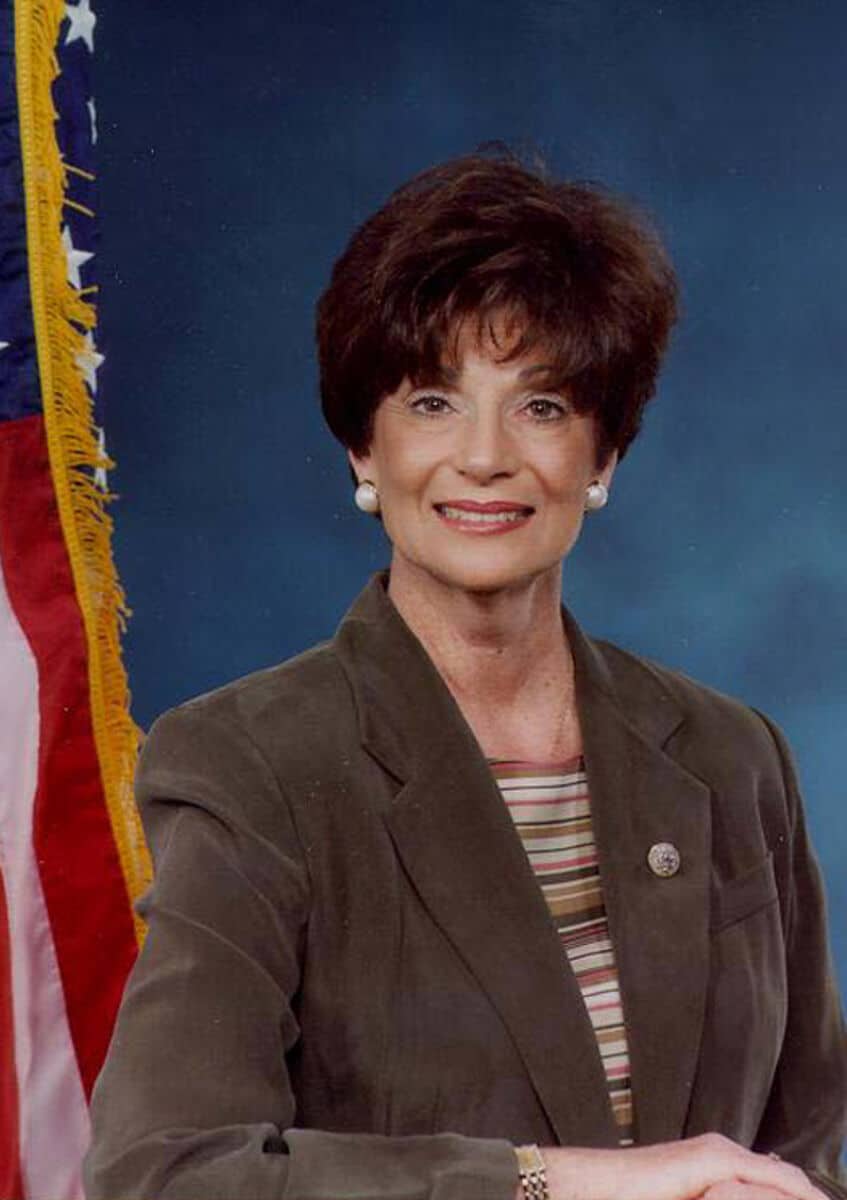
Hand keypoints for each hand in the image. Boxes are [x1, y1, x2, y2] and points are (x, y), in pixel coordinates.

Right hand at [538, 1134, 826, 1199]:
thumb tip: (744, 1186)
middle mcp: (725, 1152)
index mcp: (720, 1164)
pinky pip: (775, 1182)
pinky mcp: (716, 1160)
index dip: (799, 1199)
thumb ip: (715, 1194)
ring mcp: (721, 1153)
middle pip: (788, 1182)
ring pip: (787, 1182)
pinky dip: (796, 1194)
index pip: (779, 1184)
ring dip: (805, 1198)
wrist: (595, 1188)